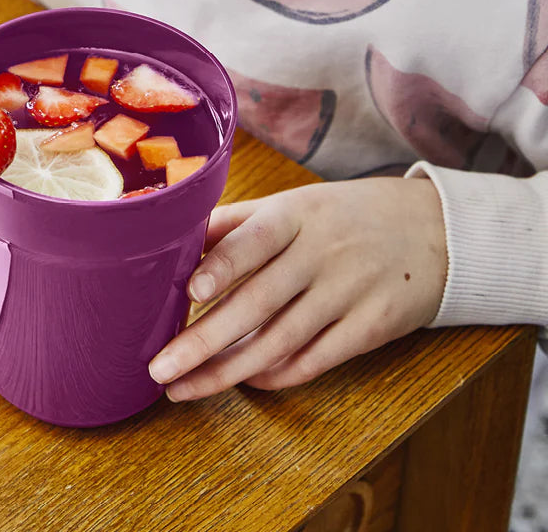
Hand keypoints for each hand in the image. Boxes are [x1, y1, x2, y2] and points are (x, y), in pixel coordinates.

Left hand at [148, 177, 446, 398]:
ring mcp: (349, 292)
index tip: (191, 291)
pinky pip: (317, 359)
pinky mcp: (372, 327)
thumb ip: (235, 223)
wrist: (432, 229)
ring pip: (281, 340)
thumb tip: (174, 243)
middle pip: (258, 302)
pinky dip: (278, 375)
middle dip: (205, 340)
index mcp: (294, 215)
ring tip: (185, 387)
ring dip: (229, 370)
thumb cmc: (340, 216)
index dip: (222, 265)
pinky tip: (245, 382)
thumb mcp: (292, 205)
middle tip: (160, 368)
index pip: (254, 241)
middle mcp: (320, 253)